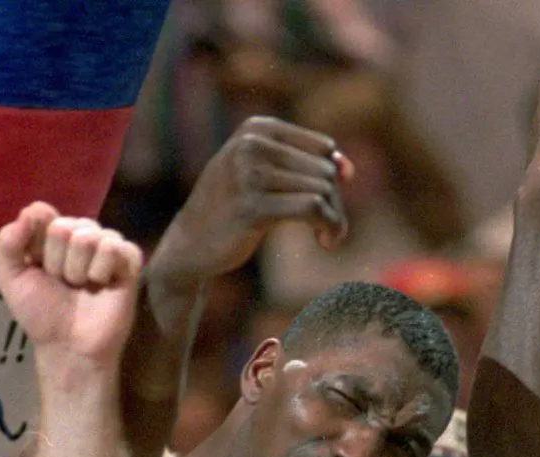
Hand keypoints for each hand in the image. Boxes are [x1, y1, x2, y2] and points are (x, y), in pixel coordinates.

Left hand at [0, 202, 142, 365]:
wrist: (69, 347)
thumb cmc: (41, 314)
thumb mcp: (10, 278)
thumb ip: (8, 242)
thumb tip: (30, 212)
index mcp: (50, 235)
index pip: (41, 212)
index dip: (36, 242)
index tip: (37, 267)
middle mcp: (78, 235)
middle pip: (64, 226)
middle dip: (56, 261)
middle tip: (62, 284)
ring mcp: (104, 248)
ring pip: (89, 235)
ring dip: (78, 268)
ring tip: (81, 287)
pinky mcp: (129, 263)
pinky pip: (116, 247)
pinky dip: (103, 268)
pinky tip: (101, 284)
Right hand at [152, 116, 351, 285]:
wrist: (190, 244)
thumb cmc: (233, 211)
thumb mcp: (264, 178)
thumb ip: (306, 168)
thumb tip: (348, 168)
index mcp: (257, 128)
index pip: (323, 148)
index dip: (334, 180)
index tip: (328, 207)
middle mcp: (252, 143)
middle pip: (325, 171)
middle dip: (335, 204)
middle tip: (328, 230)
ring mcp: (249, 173)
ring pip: (322, 190)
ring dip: (335, 220)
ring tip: (329, 238)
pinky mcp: (253, 206)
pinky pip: (312, 208)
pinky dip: (329, 227)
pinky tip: (326, 242)